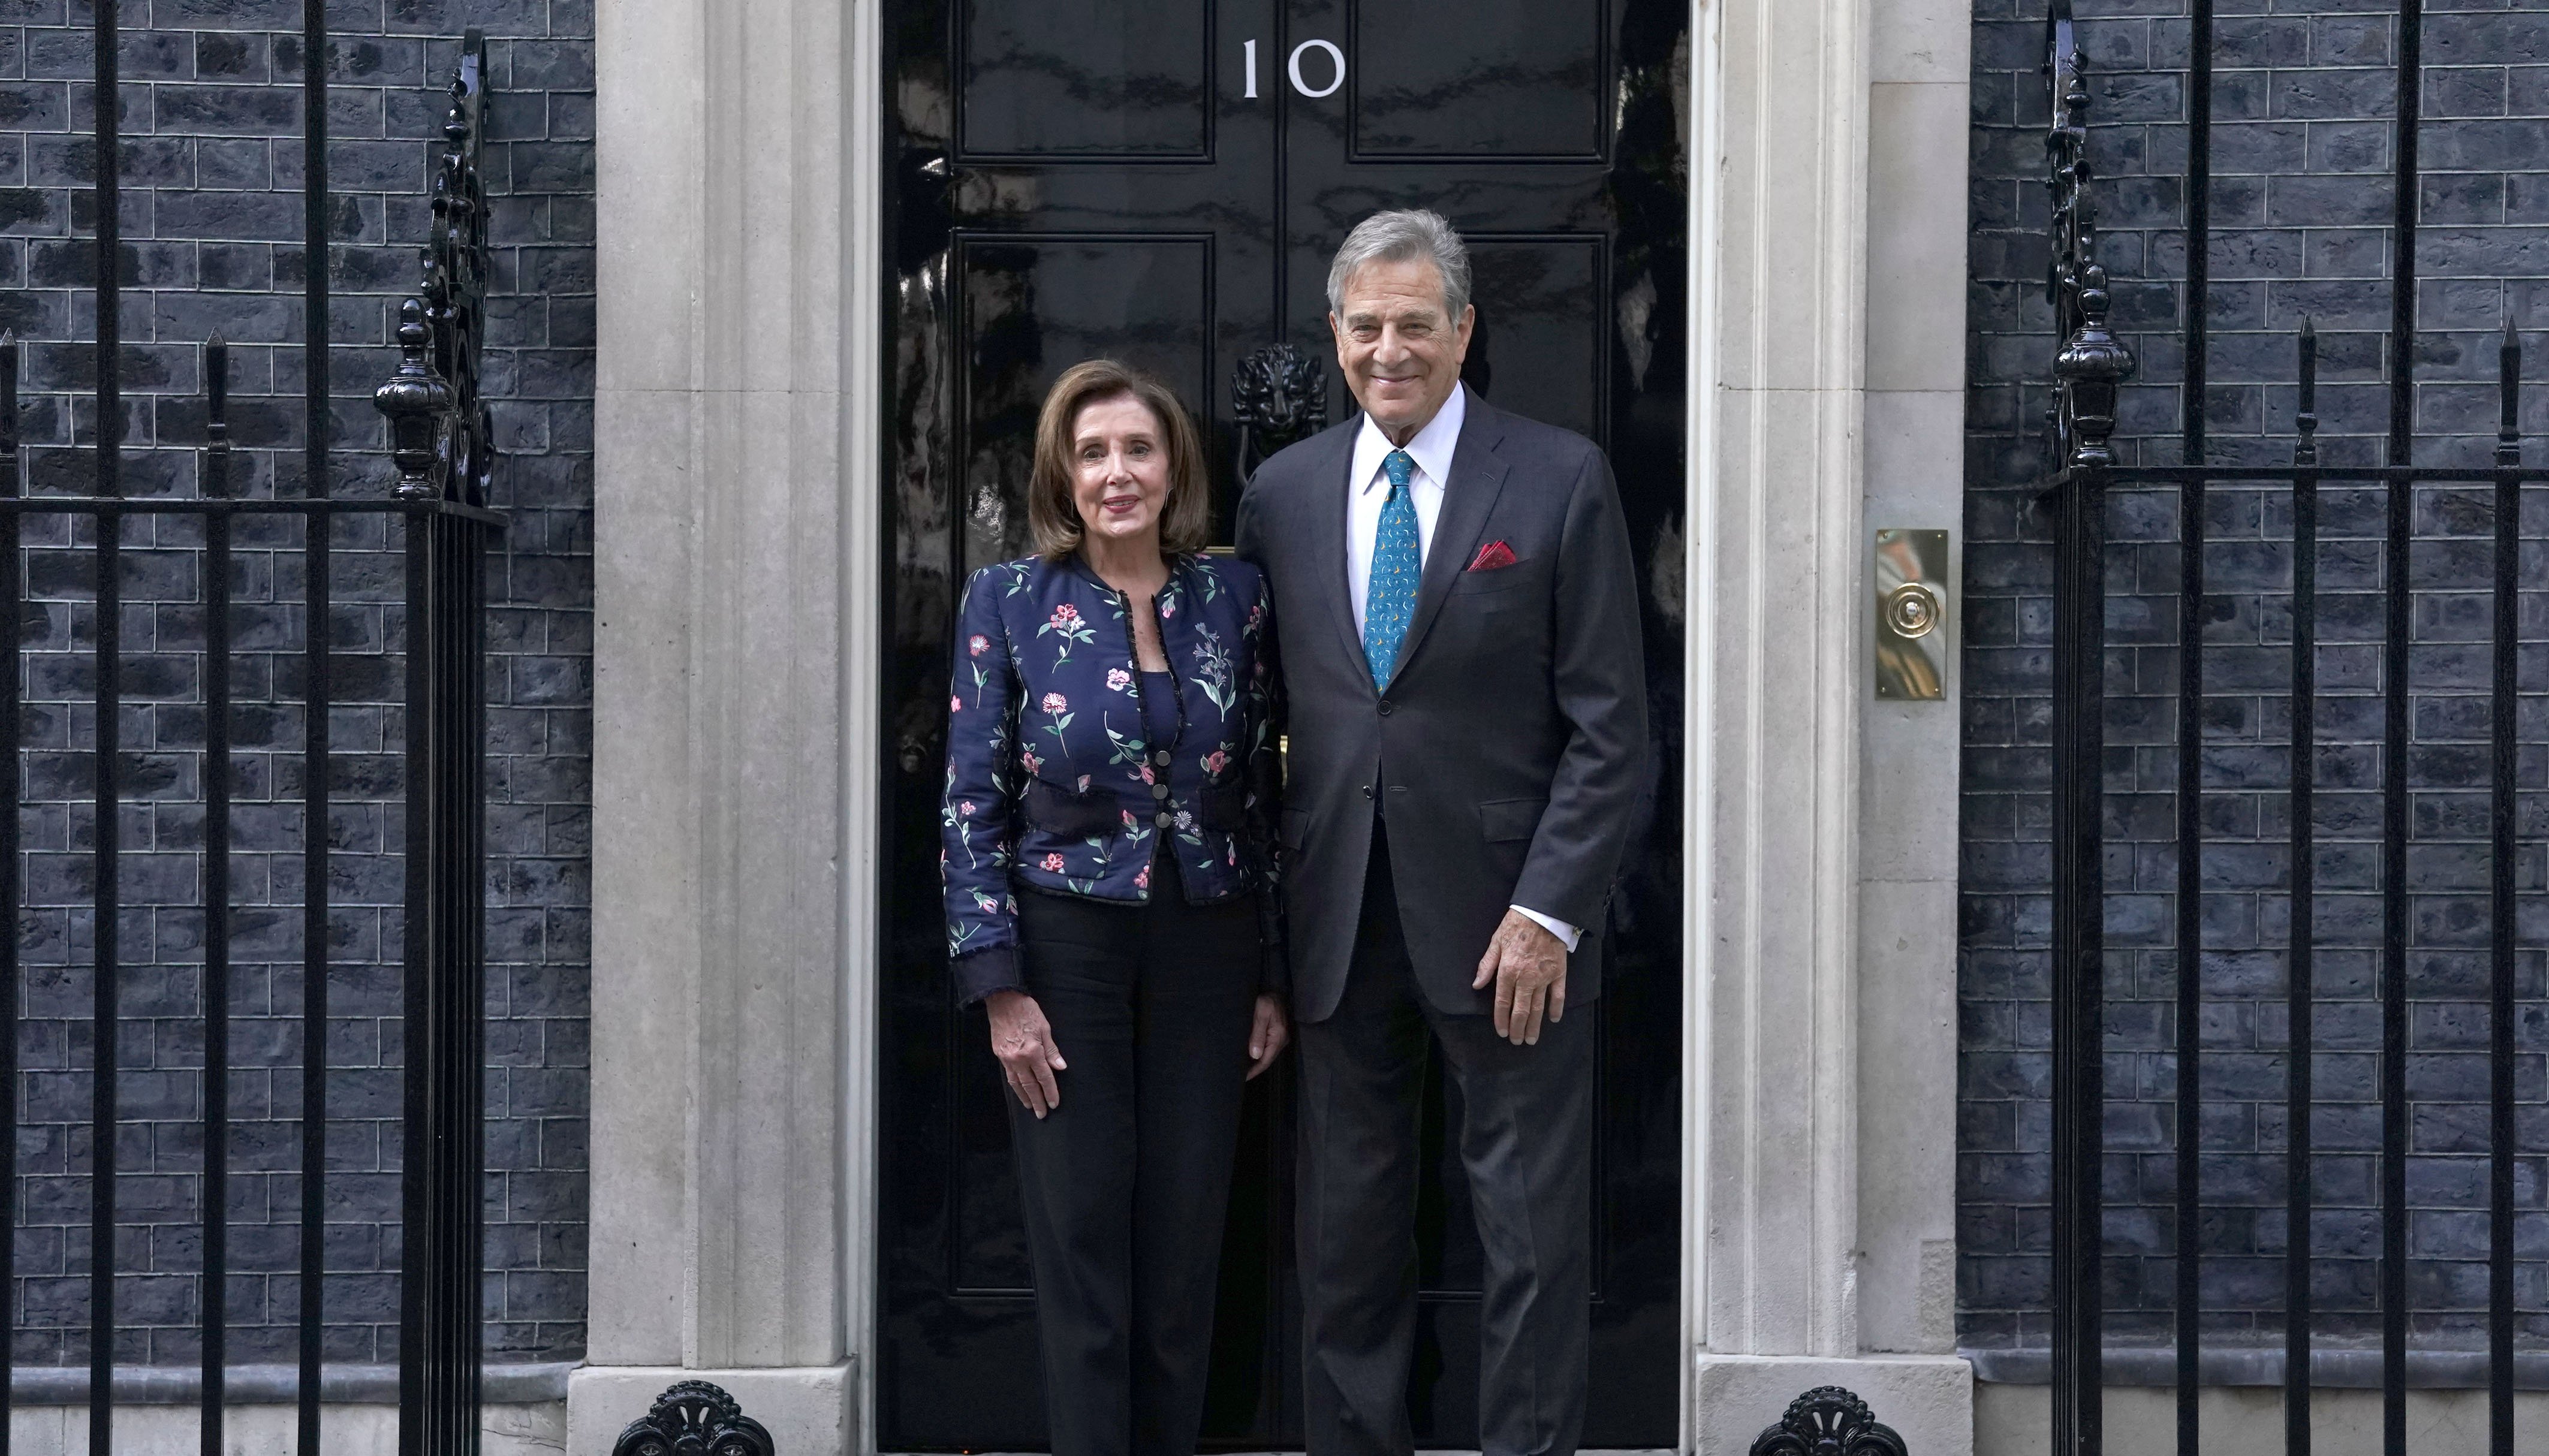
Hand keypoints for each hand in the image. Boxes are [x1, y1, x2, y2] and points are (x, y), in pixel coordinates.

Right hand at [986, 990, 1066, 1117]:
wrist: (1002, 1000)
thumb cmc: (1027, 1011)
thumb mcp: (1045, 1028)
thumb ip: (1052, 1050)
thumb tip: (1060, 1067)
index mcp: (1032, 1051)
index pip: (1044, 1077)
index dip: (1050, 1091)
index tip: (1054, 1103)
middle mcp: (1018, 1058)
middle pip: (1030, 1085)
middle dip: (1037, 1101)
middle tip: (1042, 1114)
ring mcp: (1007, 1058)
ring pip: (1016, 1083)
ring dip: (1024, 1097)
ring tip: (1030, 1107)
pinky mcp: (999, 1054)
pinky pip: (1008, 1075)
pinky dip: (1014, 1085)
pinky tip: (1018, 1090)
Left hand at [1246, 992, 1290, 1079]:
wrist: (1275, 989)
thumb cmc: (1266, 1000)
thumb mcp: (1260, 1014)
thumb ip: (1258, 1034)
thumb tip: (1255, 1055)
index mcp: (1278, 1037)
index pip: (1265, 1060)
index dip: (1253, 1070)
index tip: (1241, 1077)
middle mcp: (1281, 1040)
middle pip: (1266, 1060)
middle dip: (1253, 1068)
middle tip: (1238, 1075)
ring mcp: (1279, 1037)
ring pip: (1266, 1055)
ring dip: (1255, 1062)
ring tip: (1241, 1068)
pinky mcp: (1276, 1034)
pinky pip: (1267, 1048)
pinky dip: (1257, 1054)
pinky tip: (1248, 1056)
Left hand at [1472, 909, 1566, 1045]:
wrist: (1542, 912)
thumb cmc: (1516, 925)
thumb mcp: (1495, 942)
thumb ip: (1486, 965)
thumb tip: (1476, 984)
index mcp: (1508, 971)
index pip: (1503, 1002)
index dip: (1501, 1019)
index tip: (1501, 1032)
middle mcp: (1526, 978)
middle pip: (1521, 1010)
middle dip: (1518, 1028)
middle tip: (1517, 1041)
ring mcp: (1544, 977)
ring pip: (1539, 1007)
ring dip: (1535, 1025)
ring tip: (1532, 1039)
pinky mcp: (1559, 972)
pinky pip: (1558, 994)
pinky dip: (1556, 1008)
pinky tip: (1554, 1019)